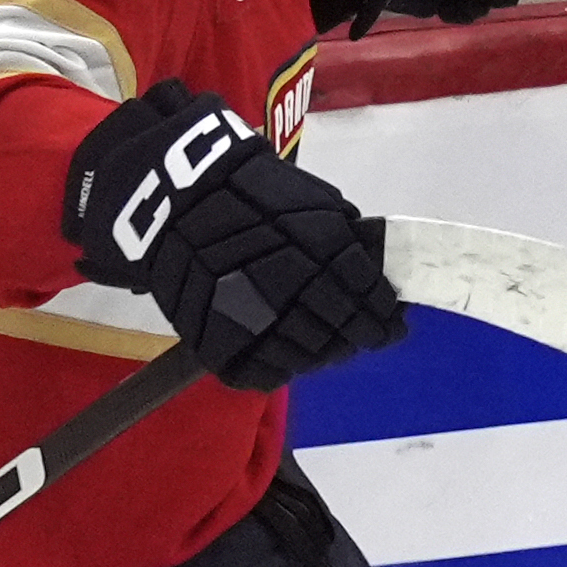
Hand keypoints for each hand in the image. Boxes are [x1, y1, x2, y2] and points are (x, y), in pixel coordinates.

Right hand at [64, 81, 404, 390]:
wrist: (175, 199)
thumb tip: (376, 279)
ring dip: (324, 353)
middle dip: (358, 337)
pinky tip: (287, 355)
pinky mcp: (220, 342)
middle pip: (344, 332)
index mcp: (325, 250)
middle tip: (361, 336)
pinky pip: (263, 372)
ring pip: (308, 356)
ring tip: (325, 345)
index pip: (371, 300)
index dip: (385, 317)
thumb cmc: (252, 194)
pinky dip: (281, 367)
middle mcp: (295, 289)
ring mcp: (255, 320)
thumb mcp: (314, 205)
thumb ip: (347, 243)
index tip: (391, 324)